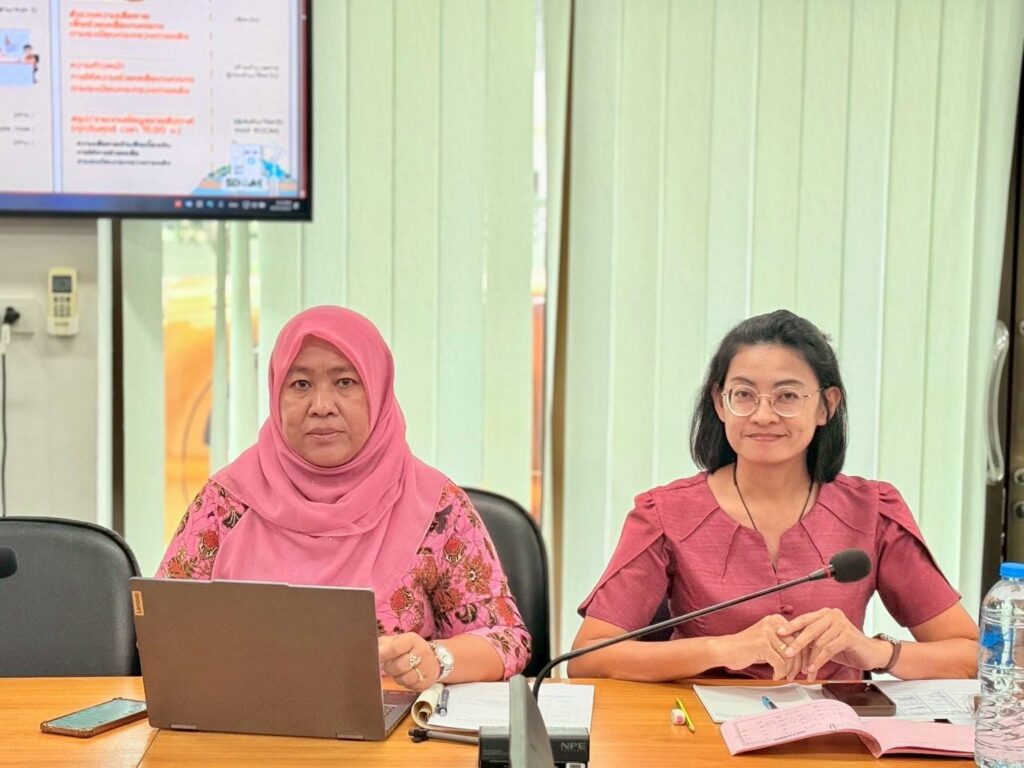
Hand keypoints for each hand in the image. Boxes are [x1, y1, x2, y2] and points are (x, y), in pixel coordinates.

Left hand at [378, 632, 440, 691]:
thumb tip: (369, 652)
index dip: (382, 655)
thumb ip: (382, 645)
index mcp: (412, 639)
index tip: (376, 659)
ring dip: (398, 677)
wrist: (430, 657)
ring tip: (398, 671)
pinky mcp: (428, 681)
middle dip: (390, 668)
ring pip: (405, 678)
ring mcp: (427, 667)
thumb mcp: (395, 642)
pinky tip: (407, 676)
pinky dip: (406, 684)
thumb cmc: (407, 649)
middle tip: (389, 666)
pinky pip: (411, 687)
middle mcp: (422, 651)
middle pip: (399, 666)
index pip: (394, 648)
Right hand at [716, 615, 805, 680]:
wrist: (725, 649)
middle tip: (795, 675)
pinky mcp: (762, 644)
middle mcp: (772, 623)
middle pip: (797, 647)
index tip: (803, 666)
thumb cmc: (746, 647)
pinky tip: (775, 675)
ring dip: (789, 671)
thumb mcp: (768, 640)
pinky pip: (780, 663)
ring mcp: (766, 633)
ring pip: (789, 657)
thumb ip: (784, 642)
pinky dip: (780, 673)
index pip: (800, 637)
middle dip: (798, 665)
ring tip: (784, 676)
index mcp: (776, 619)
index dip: (804, 654)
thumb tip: (804, 654)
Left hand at [777, 608, 891, 678]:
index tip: (778, 632)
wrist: (871, 653)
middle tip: (787, 653)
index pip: (804, 619)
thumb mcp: (825, 641)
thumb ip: (811, 639)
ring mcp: (841, 624)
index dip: (791, 626)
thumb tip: (789, 644)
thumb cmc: (846, 647)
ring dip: (809, 658)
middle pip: (810, 629)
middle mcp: (832, 615)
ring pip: (819, 641)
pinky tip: (813, 668)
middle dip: (796, 642)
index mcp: (824, 614)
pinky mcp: (848, 635)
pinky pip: (829, 649)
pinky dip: (819, 660)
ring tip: (803, 669)